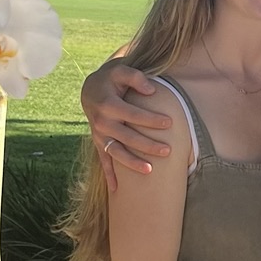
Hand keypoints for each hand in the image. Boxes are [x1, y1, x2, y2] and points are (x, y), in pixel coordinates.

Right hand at [83, 61, 171, 191]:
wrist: (91, 89)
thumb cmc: (112, 79)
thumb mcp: (120, 70)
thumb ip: (136, 77)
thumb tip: (152, 89)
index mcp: (108, 104)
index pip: (133, 114)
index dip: (150, 119)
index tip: (169, 123)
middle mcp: (101, 122)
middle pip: (126, 136)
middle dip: (147, 145)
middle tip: (168, 151)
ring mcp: (99, 135)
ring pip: (115, 152)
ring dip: (131, 163)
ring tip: (150, 170)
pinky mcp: (98, 142)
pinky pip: (103, 160)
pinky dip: (109, 175)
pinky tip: (117, 190)